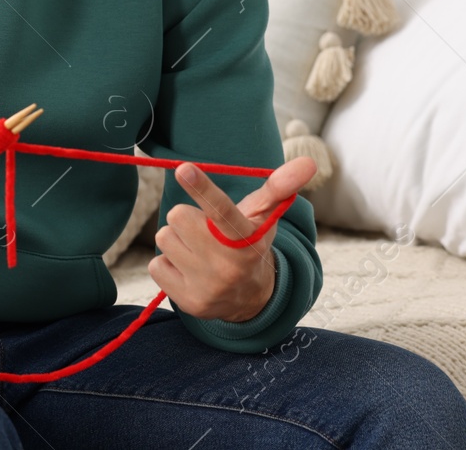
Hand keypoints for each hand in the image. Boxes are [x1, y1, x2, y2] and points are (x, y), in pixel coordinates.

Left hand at [150, 155, 314, 322]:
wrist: (250, 297)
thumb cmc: (250, 242)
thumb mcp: (264, 216)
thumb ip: (279, 187)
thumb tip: (309, 163)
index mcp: (246, 238)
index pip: (221, 208)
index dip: (202, 187)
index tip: (183, 168)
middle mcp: (228, 265)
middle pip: (177, 215)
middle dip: (187, 219)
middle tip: (205, 232)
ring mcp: (208, 286)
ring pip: (165, 238)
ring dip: (178, 241)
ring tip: (199, 252)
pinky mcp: (189, 302)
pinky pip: (156, 265)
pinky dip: (168, 265)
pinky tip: (189, 271)